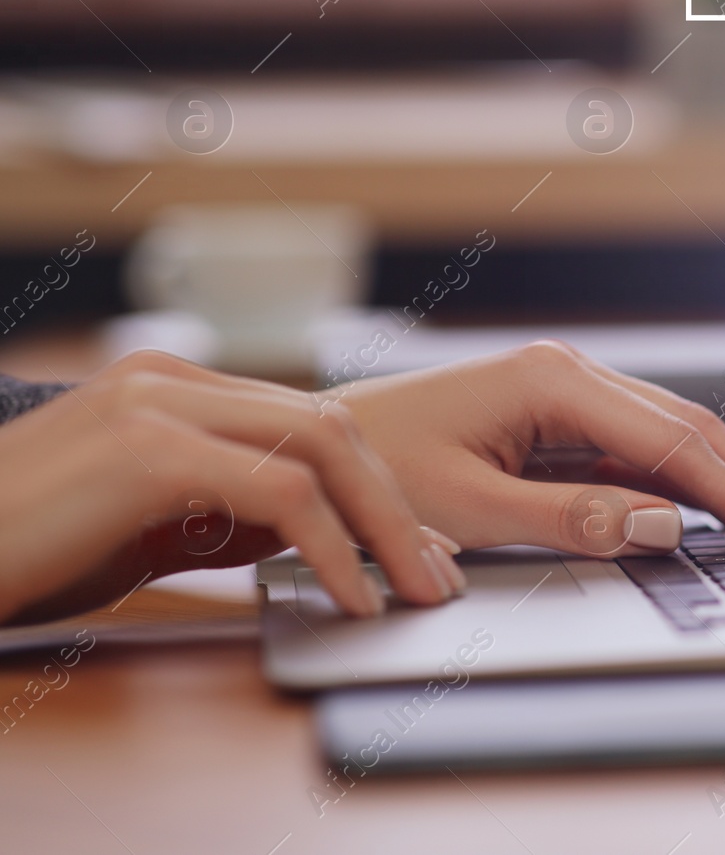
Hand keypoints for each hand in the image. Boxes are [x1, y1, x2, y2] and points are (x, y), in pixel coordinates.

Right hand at [0, 351, 464, 625]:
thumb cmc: (28, 549)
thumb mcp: (147, 527)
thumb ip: (225, 516)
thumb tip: (312, 538)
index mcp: (176, 387)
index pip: (308, 422)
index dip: (375, 486)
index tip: (417, 546)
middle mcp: (173, 378)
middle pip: (330, 425)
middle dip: (396, 503)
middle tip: (436, 574)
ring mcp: (160, 402)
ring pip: (320, 448)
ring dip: (382, 524)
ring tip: (413, 588)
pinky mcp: (150, 447)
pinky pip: (280, 494)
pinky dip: (332, 546)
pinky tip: (350, 594)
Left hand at [333, 340, 724, 556]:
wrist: (309, 455)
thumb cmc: (375, 476)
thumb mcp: (468, 508)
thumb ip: (573, 518)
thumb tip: (668, 524)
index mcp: (554, 382)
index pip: (674, 443)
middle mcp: (571, 376)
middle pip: (692, 430)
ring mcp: (568, 394)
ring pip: (676, 438)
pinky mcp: (558, 421)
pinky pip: (643, 452)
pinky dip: (694, 482)